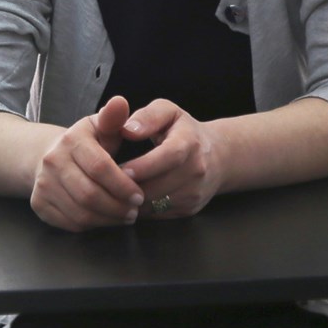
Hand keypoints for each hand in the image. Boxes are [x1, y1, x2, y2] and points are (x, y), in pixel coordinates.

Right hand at [29, 96, 143, 230]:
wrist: (49, 155)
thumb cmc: (86, 143)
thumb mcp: (100, 126)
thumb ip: (114, 117)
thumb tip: (121, 102)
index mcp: (71, 140)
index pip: (100, 167)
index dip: (123, 185)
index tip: (139, 195)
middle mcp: (52, 162)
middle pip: (89, 194)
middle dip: (117, 207)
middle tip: (134, 211)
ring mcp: (42, 185)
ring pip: (80, 213)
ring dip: (107, 219)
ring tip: (124, 216)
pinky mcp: (39, 204)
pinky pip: (69, 223)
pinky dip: (92, 225)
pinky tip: (105, 219)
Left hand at [121, 99, 228, 219]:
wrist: (218, 156)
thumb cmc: (184, 131)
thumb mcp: (168, 112)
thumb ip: (148, 116)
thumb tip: (129, 129)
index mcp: (190, 142)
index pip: (169, 156)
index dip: (144, 165)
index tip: (122, 169)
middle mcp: (197, 170)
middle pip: (160, 185)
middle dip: (132, 186)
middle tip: (109, 182)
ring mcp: (195, 192)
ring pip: (157, 203)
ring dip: (133, 200)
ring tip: (116, 189)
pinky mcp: (190, 209)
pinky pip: (158, 215)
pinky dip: (141, 209)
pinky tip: (130, 197)